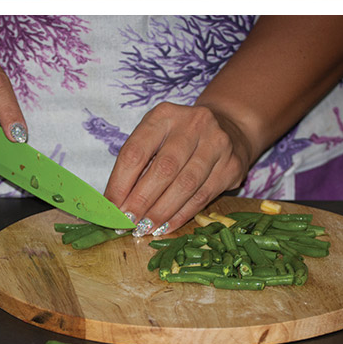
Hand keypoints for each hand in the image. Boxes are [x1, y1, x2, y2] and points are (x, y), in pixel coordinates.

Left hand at [103, 103, 257, 236]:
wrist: (229, 127)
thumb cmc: (179, 137)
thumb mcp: (155, 138)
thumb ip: (137, 165)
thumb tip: (115, 203)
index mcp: (163, 115)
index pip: (135, 152)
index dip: (120, 183)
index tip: (109, 207)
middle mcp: (192, 124)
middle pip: (163, 169)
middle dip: (141, 200)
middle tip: (127, 222)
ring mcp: (217, 143)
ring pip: (186, 184)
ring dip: (162, 211)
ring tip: (145, 228)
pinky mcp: (232, 164)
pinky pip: (203, 195)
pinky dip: (182, 214)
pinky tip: (167, 226)